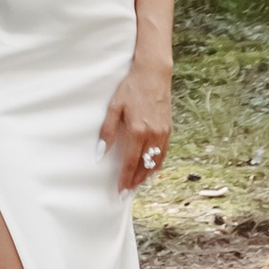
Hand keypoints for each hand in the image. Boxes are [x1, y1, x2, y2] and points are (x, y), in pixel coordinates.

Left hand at [100, 60, 172, 194]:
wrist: (153, 74)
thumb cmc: (131, 88)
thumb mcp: (114, 107)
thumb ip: (107, 131)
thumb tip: (100, 154)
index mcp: (138, 131)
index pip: (130, 163)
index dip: (125, 179)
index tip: (120, 192)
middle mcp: (153, 135)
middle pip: (144, 167)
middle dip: (135, 182)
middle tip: (126, 194)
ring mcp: (163, 133)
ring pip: (156, 163)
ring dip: (146, 175)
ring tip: (136, 184)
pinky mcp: (168, 129)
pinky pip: (163, 153)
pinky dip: (156, 165)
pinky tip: (149, 168)